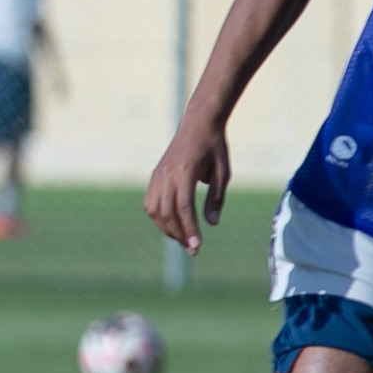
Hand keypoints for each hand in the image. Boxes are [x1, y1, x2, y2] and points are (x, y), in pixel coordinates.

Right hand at [147, 119, 230, 252]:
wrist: (199, 123)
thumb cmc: (215, 147)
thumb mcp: (223, 172)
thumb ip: (216, 198)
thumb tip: (211, 224)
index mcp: (185, 171)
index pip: (184, 207)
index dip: (189, 229)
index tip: (196, 247)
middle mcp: (167, 173)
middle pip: (167, 212)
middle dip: (179, 234)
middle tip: (193, 250)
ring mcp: (158, 174)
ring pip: (154, 209)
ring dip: (166, 228)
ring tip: (182, 238)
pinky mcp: (155, 175)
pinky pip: (150, 202)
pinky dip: (158, 216)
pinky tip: (171, 223)